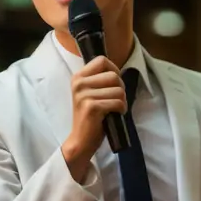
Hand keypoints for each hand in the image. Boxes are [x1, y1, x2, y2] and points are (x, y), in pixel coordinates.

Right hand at [61, 55, 125, 182]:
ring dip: (122, 101)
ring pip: (118, 90)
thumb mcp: (90, 93)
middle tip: (116, 100)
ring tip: (114, 109)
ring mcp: (83, 95)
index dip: (114, 70)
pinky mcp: (91, 107)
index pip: (102, 60)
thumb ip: (100, 80)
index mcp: (78, 77)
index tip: (114, 84)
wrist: (81, 140)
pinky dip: (121, 109)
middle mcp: (79, 83)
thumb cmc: (91, 117)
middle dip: (121, 88)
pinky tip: (115, 115)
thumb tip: (117, 71)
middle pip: (113, 75)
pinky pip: (117, 102)